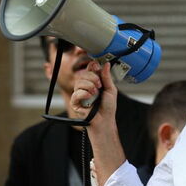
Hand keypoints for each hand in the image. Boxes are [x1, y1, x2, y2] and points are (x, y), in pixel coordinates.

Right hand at [71, 61, 124, 185]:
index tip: (97, 66)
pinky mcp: (75, 103)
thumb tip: (106, 64)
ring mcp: (79, 94)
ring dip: (89, 86)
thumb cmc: (108, 108)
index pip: (89, 69)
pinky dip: (83, 94)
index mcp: (93, 82)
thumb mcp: (110, 90)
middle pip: (83, 74)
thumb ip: (107, 77)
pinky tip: (89, 97)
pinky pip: (75, 94)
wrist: (104, 121)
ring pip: (79, 82)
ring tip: (95, 93)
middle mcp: (85, 87)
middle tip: (99, 85)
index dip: (92, 66)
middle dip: (92, 77)